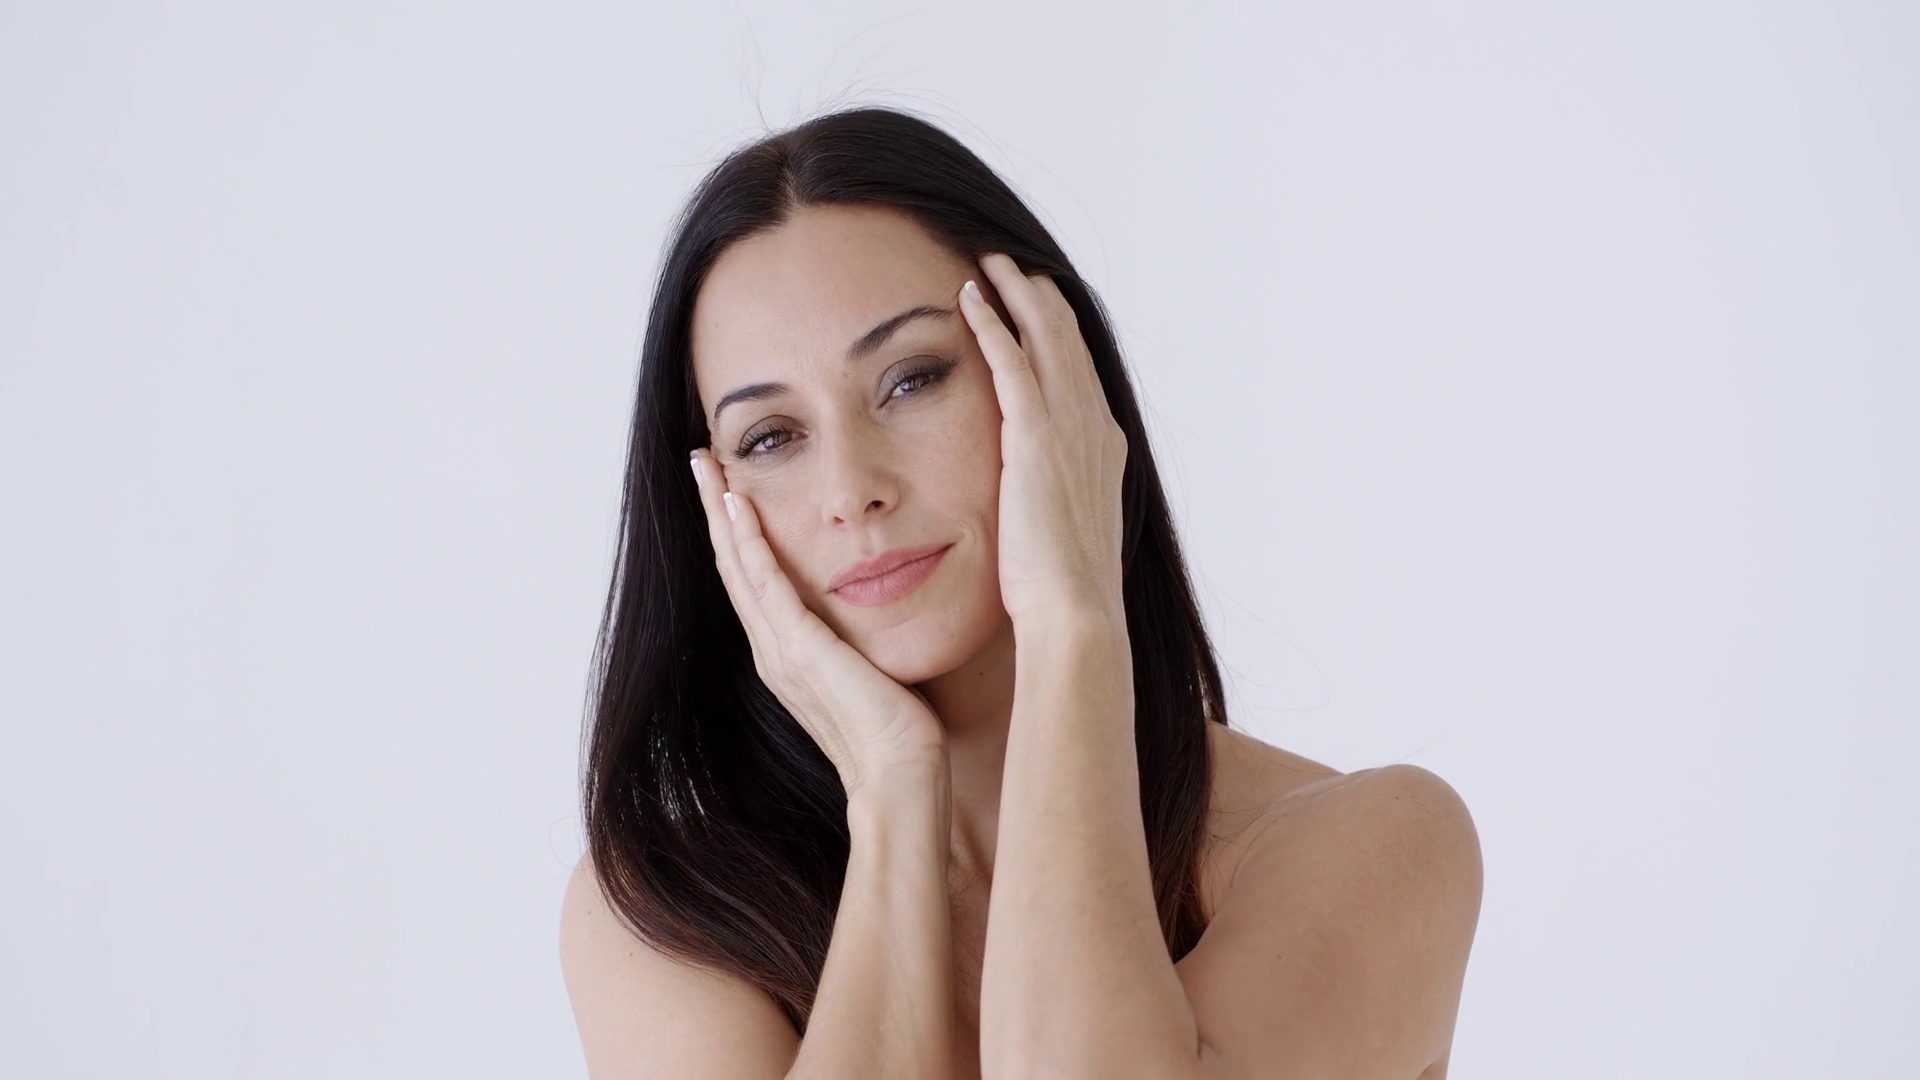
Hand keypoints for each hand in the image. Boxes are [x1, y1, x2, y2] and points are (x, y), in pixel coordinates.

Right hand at [689, 449, 946, 794]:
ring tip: (706, 465)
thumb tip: (874, 605)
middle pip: (731, 564)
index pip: (751, 578)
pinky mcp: (799, 649)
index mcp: (786, 652)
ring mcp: (780, 649)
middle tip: (700, 460)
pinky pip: (766, 583)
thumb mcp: (871, 666)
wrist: (899, 774)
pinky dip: (748, 541)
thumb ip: (858, 636)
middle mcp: (772, 648)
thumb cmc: (899, 730)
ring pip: (738, 565)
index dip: (734, 531)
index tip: (727, 486)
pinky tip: (737, 504)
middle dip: (714, 509)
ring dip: (719, 511)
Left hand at [957, 255, 1128, 630]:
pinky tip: (967, 296)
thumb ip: (1051, 500)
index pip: (1079, 371)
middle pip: (1069, 339)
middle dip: (1039, 296)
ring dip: (1017, 292)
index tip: (1033, 305)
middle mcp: (1095, 427)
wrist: (1075, 615)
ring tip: (990, 261)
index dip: (1057, 332)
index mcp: (1104, 449)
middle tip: (1009, 264)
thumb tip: (1032, 501)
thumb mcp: (1063, 535)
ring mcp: (1071, 428)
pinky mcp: (1036, 437)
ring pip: (1046, 335)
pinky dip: (992, 323)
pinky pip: (1012, 361)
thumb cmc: (1062, 595)